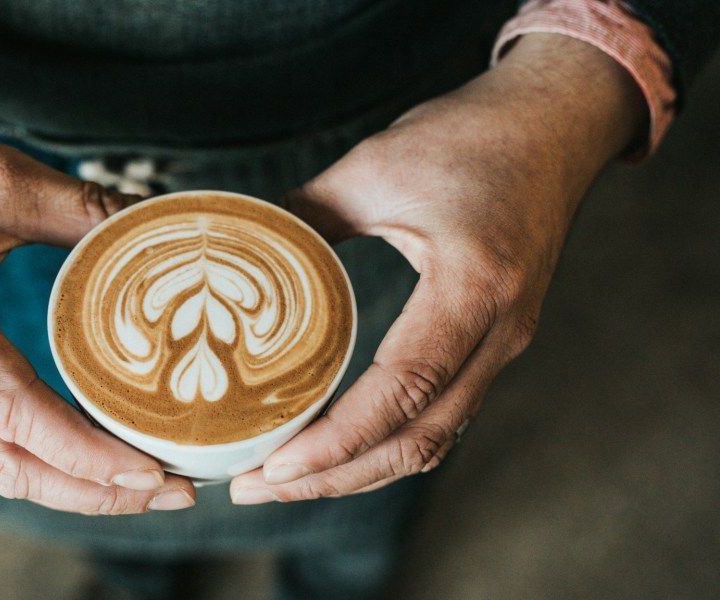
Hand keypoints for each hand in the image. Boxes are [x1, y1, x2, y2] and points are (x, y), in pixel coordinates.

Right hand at [0, 6, 195, 513]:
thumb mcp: (0, 177)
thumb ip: (83, 210)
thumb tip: (161, 227)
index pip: (16, 416)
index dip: (86, 454)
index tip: (151, 472)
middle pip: (11, 464)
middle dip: (94, 491)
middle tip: (173, 492)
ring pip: (1, 460)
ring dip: (74, 482)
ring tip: (146, 482)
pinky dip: (50, 455)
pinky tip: (98, 445)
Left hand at [230, 33, 645, 502]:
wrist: (554, 123)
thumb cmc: (473, 136)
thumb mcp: (375, 167)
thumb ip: (303, 215)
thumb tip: (237, 250)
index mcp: (474, 286)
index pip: (405, 389)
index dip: (337, 439)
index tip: (274, 465)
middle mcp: (499, 331)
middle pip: (417, 439)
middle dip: (333, 477)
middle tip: (255, 487)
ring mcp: (502, 344)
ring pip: (432, 439)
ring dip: (358, 470)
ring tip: (285, 480)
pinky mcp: (493, 343)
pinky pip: (443, 416)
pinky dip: (387, 445)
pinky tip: (339, 447)